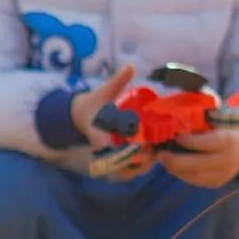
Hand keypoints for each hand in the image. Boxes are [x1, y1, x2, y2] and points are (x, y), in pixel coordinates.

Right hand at [72, 65, 155, 180]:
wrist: (81, 116)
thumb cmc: (94, 103)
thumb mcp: (104, 91)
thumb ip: (117, 81)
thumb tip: (130, 66)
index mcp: (99, 136)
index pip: (112, 150)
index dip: (127, 151)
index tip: (142, 146)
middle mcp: (103, 151)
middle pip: (121, 165)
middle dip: (139, 160)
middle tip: (155, 151)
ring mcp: (108, 158)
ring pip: (125, 172)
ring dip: (141, 167)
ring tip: (157, 155)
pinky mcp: (113, 161)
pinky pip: (126, 172)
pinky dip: (138, 170)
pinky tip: (152, 160)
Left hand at [162, 128, 238, 187]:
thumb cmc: (227, 134)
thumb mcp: (219, 126)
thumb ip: (200, 128)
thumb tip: (175, 127)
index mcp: (226, 141)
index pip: (206, 143)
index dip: (189, 142)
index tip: (175, 137)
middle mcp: (225, 160)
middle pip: (195, 164)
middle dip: (174, 161)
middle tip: (161, 154)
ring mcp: (220, 174)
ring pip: (191, 175)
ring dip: (174, 168)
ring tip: (164, 159)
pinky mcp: (215, 183)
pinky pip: (194, 180)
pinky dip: (181, 174)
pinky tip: (173, 166)